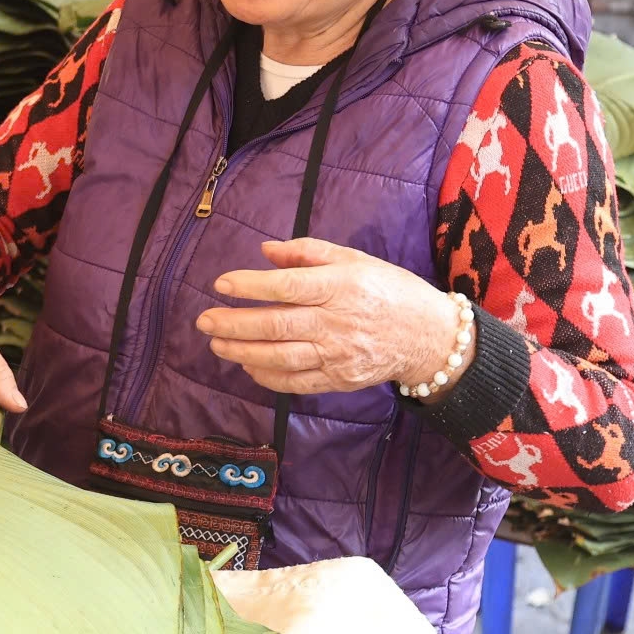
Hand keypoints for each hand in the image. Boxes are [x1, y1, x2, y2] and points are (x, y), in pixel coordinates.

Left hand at [196, 239, 459, 396]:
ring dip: (242, 351)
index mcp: (340, 286)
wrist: (428, 336)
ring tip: (217, 344)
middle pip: (276, 325)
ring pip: (280, 356)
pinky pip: (296, 382)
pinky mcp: (340, 379)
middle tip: (204, 321)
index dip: (250, 286)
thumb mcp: (354, 259)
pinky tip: (248, 365)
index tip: (221, 284)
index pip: (286, 286)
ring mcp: (338, 354)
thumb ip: (308, 253)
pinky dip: (267, 376)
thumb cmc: (389, 289)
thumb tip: (265, 251)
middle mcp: (336, 321)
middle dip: (234, 324)